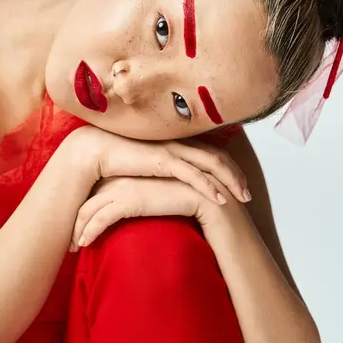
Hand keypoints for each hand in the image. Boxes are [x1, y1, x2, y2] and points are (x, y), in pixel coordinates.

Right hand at [66, 126, 248, 206]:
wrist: (94, 149)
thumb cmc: (116, 159)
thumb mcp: (145, 165)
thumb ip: (159, 170)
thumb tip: (167, 185)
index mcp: (176, 143)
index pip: (210, 153)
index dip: (228, 168)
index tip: (239, 183)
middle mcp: (178, 143)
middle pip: (218, 157)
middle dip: (236, 175)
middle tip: (248, 194)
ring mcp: (172, 149)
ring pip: (211, 164)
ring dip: (230, 180)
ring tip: (243, 198)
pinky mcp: (162, 159)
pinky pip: (192, 173)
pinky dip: (208, 185)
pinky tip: (219, 199)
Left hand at [69, 174, 225, 250]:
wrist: (199, 195)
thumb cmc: (179, 198)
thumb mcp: (152, 196)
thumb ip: (136, 197)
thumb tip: (123, 211)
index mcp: (123, 174)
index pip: (93, 192)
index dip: (83, 211)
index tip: (78, 230)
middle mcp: (120, 178)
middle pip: (87, 200)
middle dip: (75, 222)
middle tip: (70, 242)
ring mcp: (124, 187)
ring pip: (90, 210)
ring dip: (79, 230)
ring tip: (74, 248)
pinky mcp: (130, 199)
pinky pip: (102, 218)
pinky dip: (90, 232)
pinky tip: (85, 244)